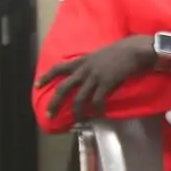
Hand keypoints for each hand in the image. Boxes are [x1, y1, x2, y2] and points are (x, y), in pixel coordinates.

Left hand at [36, 35, 155, 120]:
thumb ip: (91, 64)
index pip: (58, 68)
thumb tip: (88, 75)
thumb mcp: (100, 55)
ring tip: (77, 120)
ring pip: (79, 98)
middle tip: (49, 115)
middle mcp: (84, 70)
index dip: (46, 77)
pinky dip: (97, 110)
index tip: (36, 85)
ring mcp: (94, 77)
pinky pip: (97, 100)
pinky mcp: (106, 84)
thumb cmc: (121, 51)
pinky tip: (99, 115)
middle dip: (55, 102)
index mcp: (82, 61)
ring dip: (76, 111)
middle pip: (64, 87)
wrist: (134, 50)